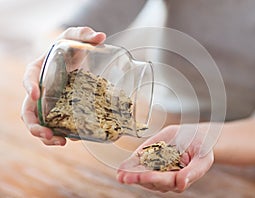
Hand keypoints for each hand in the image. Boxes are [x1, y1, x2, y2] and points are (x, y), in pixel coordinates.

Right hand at [21, 27, 105, 145]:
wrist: (75, 58)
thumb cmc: (71, 46)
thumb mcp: (76, 37)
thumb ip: (85, 34)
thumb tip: (101, 36)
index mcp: (40, 69)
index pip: (30, 77)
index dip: (29, 86)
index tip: (36, 94)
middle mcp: (40, 89)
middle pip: (28, 110)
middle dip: (34, 124)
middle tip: (46, 133)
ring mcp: (49, 102)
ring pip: (40, 123)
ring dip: (46, 136)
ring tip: (61, 142)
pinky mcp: (60, 110)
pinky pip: (56, 125)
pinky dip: (61, 134)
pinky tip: (73, 138)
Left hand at [117, 124, 214, 192]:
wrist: (196, 135)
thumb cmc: (201, 148)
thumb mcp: (202, 158)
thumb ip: (193, 172)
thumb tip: (182, 184)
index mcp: (179, 179)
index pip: (165, 181)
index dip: (155, 179)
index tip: (146, 176)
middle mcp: (166, 176)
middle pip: (150, 180)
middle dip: (138, 179)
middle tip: (126, 178)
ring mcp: (156, 168)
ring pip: (142, 174)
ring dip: (131, 175)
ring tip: (121, 175)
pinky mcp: (150, 158)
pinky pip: (139, 164)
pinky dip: (129, 166)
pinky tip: (121, 169)